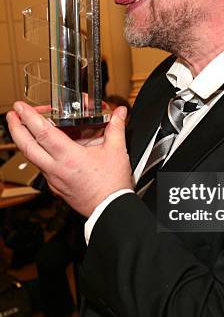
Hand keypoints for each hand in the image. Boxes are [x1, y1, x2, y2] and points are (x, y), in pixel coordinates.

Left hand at [6, 101, 132, 216]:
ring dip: (26, 141)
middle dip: (15, 128)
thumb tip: (120, 113)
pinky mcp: (56, 187)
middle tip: (12, 114)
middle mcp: (56, 169)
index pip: (42, 133)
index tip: (21, 107)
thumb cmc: (112, 185)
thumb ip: (116, 128)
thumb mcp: (116, 151)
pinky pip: (43, 168)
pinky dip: (40, 155)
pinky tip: (46, 149)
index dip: (29, 117)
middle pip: (26, 147)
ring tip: (24, 128)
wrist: (111, 209)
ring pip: (33, 157)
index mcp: (69, 157)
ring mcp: (54, 179)